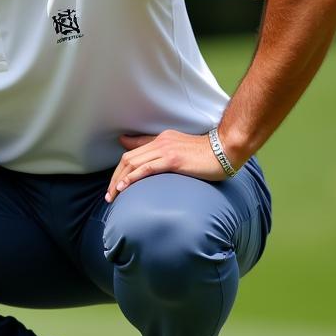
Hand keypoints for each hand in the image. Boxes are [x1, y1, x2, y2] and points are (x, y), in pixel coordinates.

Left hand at [105, 130, 224, 202]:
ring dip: (119, 181)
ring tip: (112, 196)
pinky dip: (132, 177)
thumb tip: (149, 160)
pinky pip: (147, 168)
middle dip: (114, 178)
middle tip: (109, 196)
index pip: (132, 153)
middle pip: (128, 159)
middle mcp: (160, 142)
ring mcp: (166, 150)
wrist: (226, 150)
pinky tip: (124, 187)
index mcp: (161, 139)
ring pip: (133, 163)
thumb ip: (164, 153)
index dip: (119, 170)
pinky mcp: (173, 160)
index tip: (113, 186)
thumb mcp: (180, 150)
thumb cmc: (206, 154)